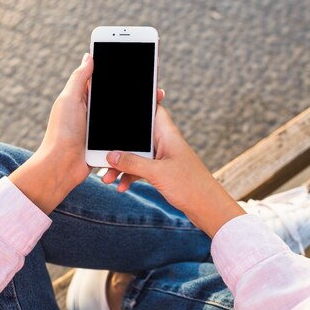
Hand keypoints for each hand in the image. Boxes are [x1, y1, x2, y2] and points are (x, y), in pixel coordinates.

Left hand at [9, 53, 164, 213]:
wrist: (62, 166)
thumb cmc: (62, 132)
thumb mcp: (69, 99)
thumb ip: (79, 78)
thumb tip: (89, 55)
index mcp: (83, 98)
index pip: (106, 81)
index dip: (121, 73)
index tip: (138, 65)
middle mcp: (93, 112)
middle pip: (119, 99)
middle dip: (136, 92)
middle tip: (155, 86)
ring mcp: (101, 128)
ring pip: (124, 116)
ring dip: (139, 111)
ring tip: (157, 101)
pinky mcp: (107, 144)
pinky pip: (124, 134)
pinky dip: (136, 130)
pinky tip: (150, 123)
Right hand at [102, 105, 244, 236]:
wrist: (208, 208)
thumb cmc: (190, 186)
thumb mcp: (157, 173)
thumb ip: (133, 163)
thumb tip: (111, 155)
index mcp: (168, 135)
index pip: (154, 109)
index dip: (142, 102)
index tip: (121, 100)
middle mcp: (165, 143)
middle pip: (138, 135)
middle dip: (120, 144)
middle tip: (102, 152)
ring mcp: (164, 158)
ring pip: (137, 154)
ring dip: (122, 165)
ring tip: (107, 178)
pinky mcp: (163, 172)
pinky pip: (141, 168)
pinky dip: (131, 176)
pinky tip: (122, 187)